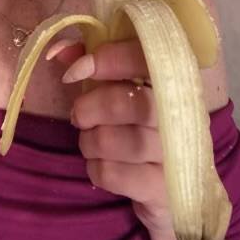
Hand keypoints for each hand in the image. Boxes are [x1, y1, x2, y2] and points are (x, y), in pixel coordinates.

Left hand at [47, 38, 177, 239]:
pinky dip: (95, 167)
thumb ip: (88, 59)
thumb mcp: (114, 83)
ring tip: (90, 140)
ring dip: (90, 140)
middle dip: (90, 108)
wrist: (162, 181)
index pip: (145, 58)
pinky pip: (113, 174)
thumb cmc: (133, 120)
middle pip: (128, 103)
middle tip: (80, 115)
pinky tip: (101, 163)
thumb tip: (58, 51)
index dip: (108, 60)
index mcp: (172, 77)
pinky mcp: (163, 188)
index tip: (76, 70)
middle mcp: (181, 113)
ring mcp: (176, 153)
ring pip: (118, 141)